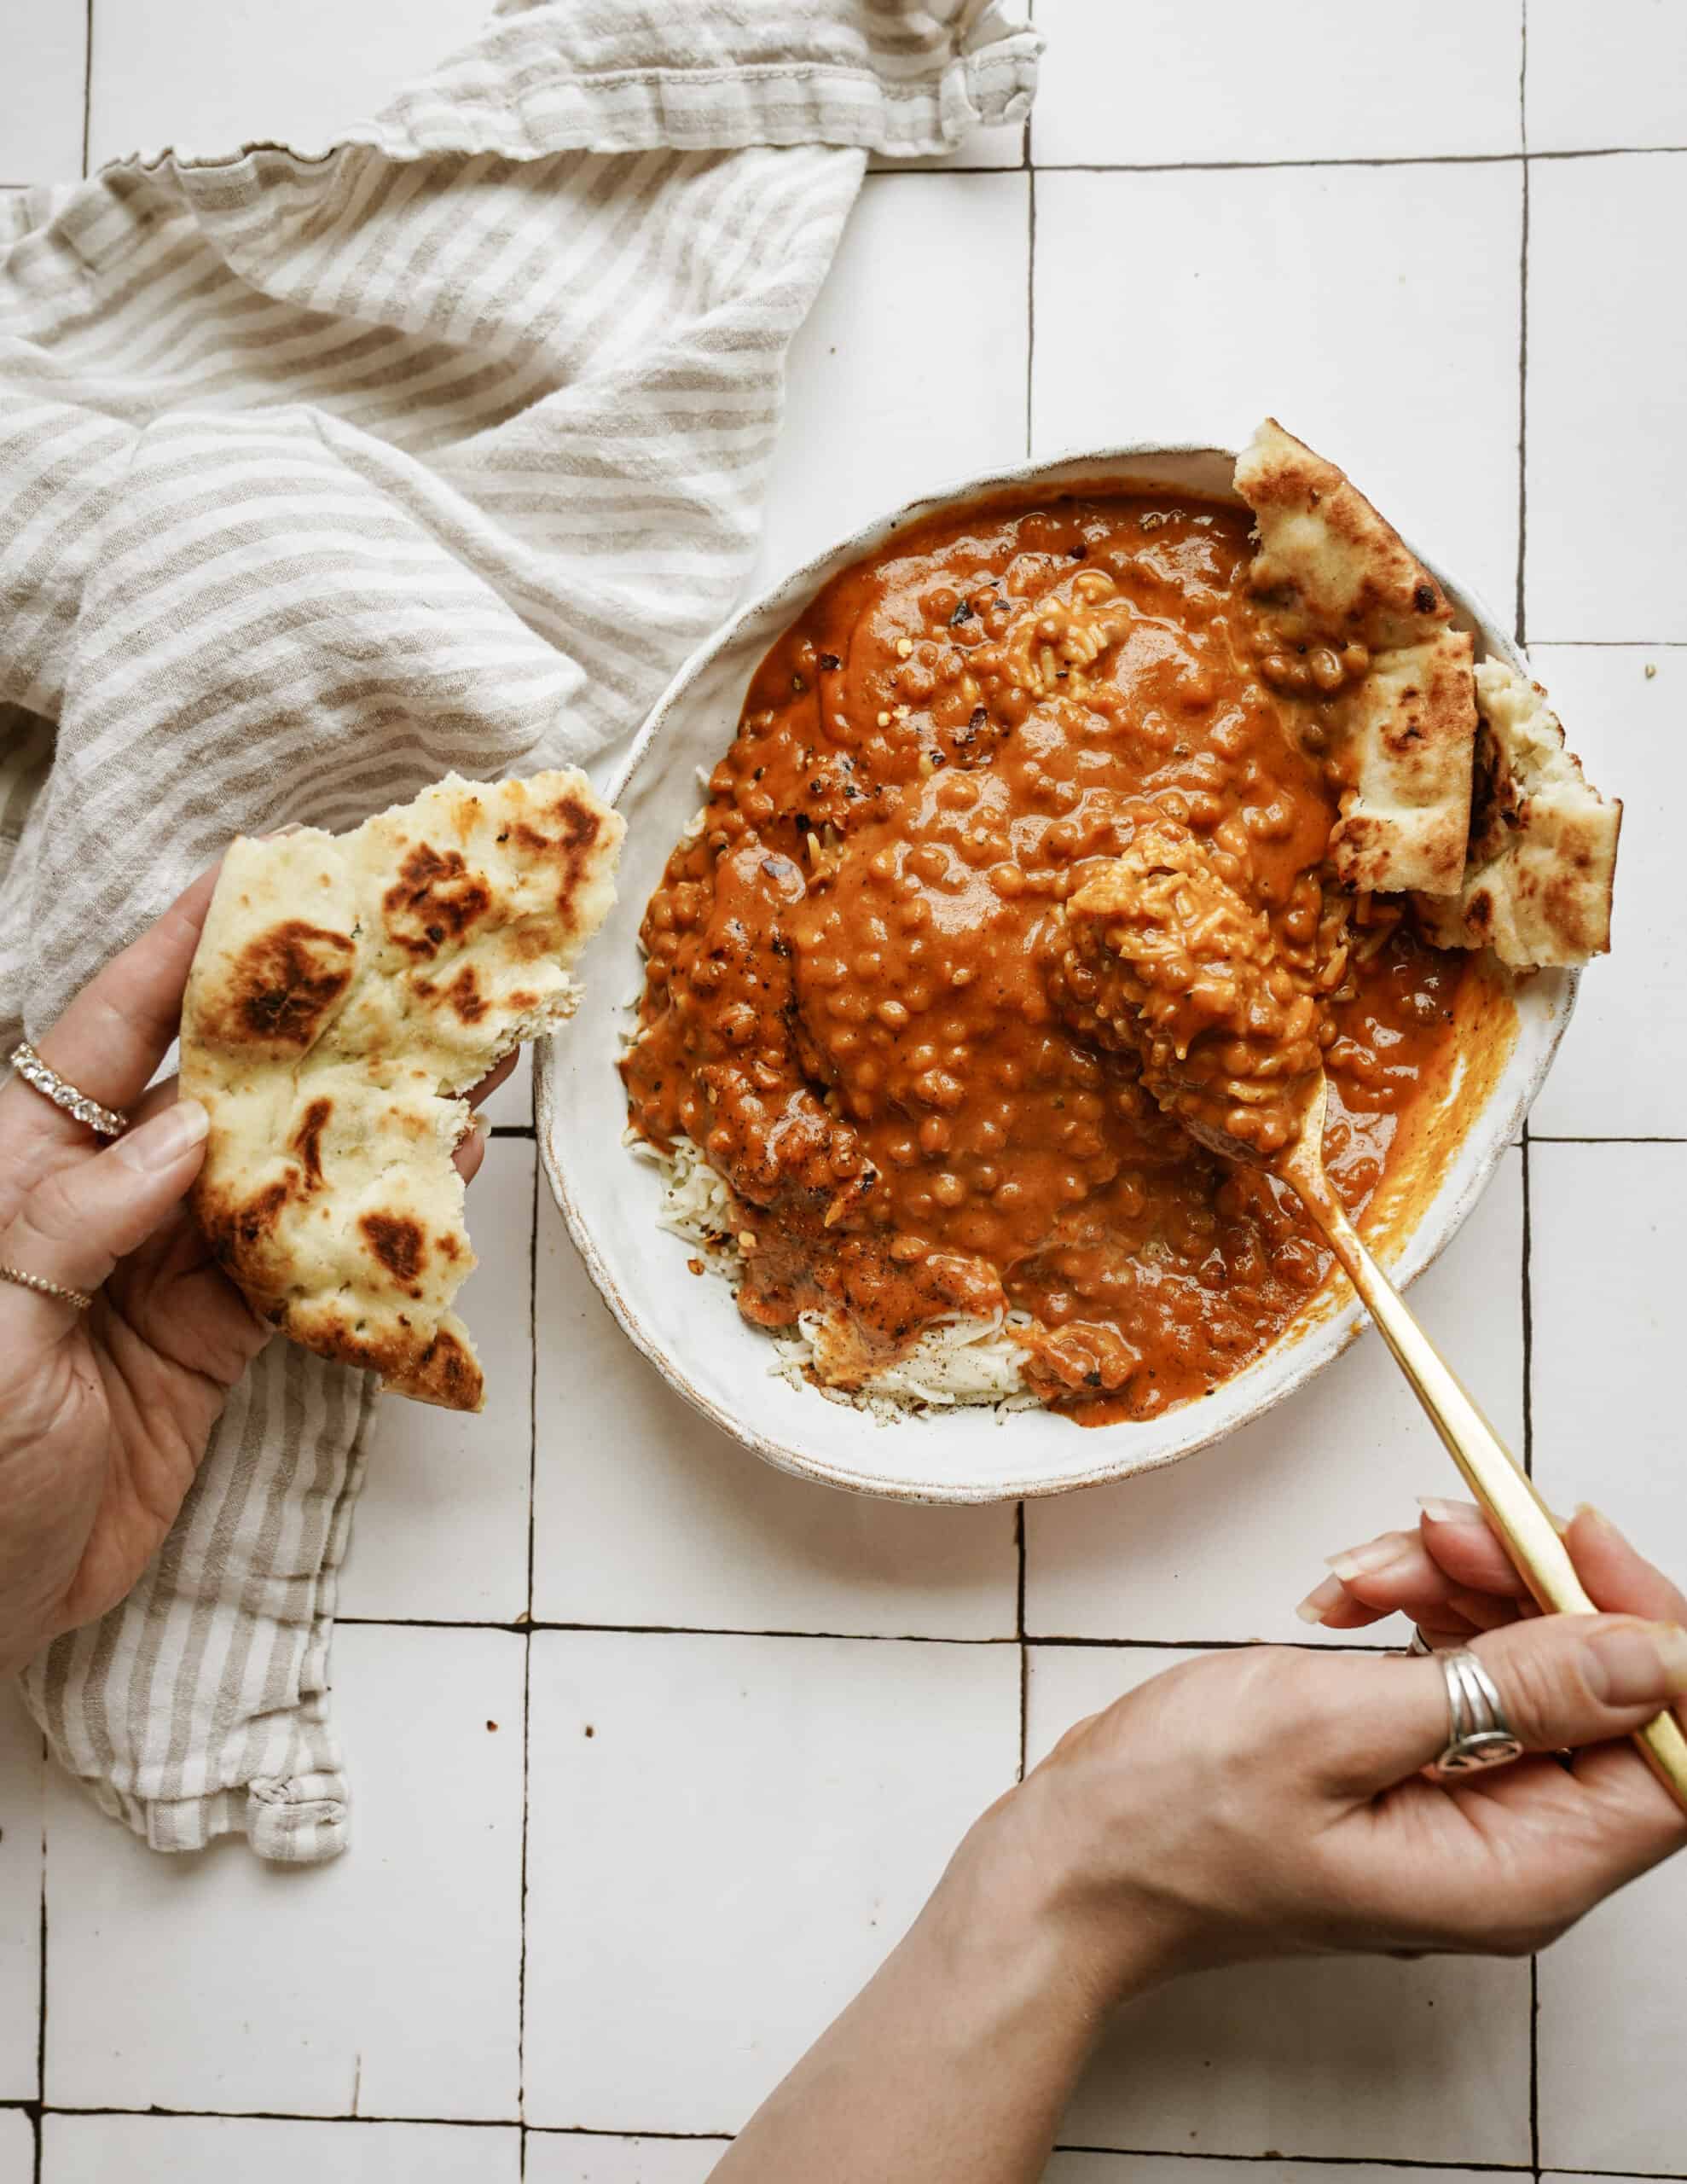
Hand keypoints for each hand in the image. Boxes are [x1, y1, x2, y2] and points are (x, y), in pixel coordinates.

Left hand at [0, 863, 513, 1673]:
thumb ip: (74, 1220)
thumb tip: (183, 1135)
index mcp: (22, 1161)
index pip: (107, 1031)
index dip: (180, 952)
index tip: (254, 878)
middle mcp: (101, 1195)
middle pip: (214, 1085)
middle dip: (301, 1022)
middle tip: (393, 961)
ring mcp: (162, 1267)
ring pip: (276, 1170)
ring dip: (357, 1120)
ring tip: (448, 1059)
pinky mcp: (212, 1340)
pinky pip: (298, 1264)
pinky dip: (363, 1227)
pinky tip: (428, 1183)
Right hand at [717, 1503, 1686, 2183]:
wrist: (1075, 1856)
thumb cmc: (1174, 1820)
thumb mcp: (1333, 1730)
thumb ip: (1504, 1691)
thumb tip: (1649, 1658)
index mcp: (1518, 1870)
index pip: (1668, 1749)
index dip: (1641, 1631)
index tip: (1570, 1540)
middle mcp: (1512, 1847)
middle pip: (1601, 1689)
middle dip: (1531, 1585)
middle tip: (1445, 1525)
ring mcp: (1465, 1805)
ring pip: (1530, 1659)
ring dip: (1462, 1585)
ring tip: (1367, 1568)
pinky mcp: (1419, 1767)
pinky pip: (1465, 1666)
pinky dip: (1418, 1610)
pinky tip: (1347, 1598)